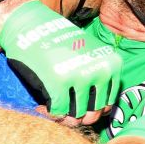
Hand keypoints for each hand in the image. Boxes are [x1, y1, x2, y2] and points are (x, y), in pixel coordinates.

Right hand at [0, 0, 120, 120]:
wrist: (32, 26)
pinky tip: (42, 105)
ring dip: (63, 117)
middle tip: (63, 111)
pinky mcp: (59, 83)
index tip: (76, 106)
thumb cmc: (59, 43)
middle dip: (77, 117)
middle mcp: (100, 71)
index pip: (107, 105)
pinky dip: (49, 112)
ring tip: (52, 107)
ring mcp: (80, 77)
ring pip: (77, 116)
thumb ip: (98, 80)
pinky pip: (58, 111)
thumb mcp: (90, 55)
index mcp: (112, 65)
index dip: (90, 110)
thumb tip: (97, 115)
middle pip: (94, 113)